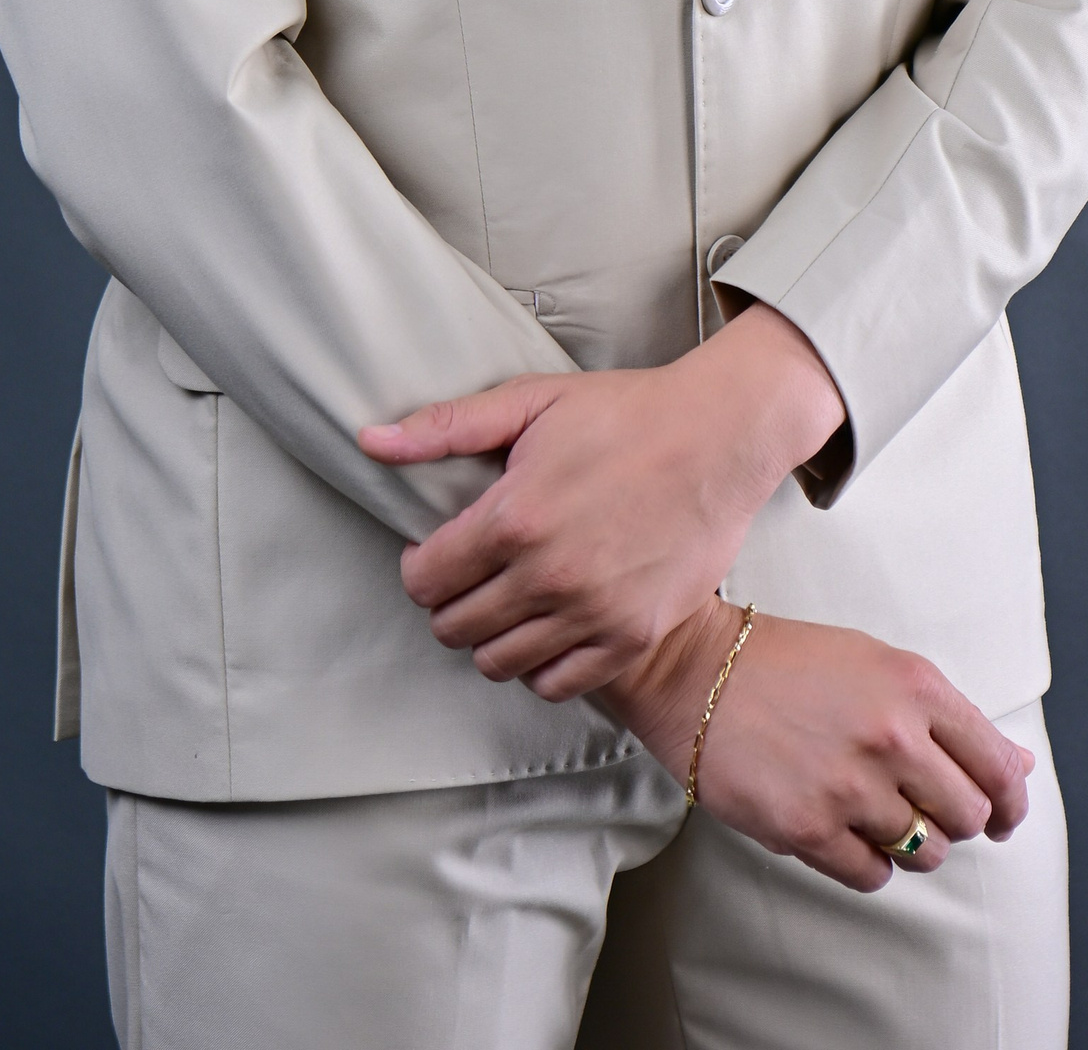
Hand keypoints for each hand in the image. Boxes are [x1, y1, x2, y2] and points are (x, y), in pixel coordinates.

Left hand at [357, 305, 844, 699]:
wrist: (719, 436)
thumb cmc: (624, 412)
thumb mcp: (531, 402)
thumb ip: (444, 427)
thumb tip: (369, 441)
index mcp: (513, 517)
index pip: (425, 579)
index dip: (419, 567)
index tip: (434, 554)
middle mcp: (547, 576)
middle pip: (455, 627)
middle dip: (450, 603)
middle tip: (470, 577)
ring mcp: (592, 613)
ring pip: (499, 663)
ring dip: (491, 637)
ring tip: (507, 602)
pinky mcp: (632, 637)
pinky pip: (558, 685)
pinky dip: (540, 665)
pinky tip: (547, 627)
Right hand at [609, 599, 1034, 893]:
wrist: (696, 671)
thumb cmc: (786, 663)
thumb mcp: (877, 664)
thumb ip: (948, 717)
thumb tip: (1016, 767)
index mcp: (915, 686)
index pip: (997, 767)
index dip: (1010, 801)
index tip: (1002, 815)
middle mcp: (891, 736)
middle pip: (967, 816)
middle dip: (956, 821)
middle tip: (926, 809)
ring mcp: (851, 786)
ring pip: (925, 852)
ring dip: (910, 843)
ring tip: (874, 813)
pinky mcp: (809, 828)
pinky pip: (874, 875)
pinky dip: (868, 862)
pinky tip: (844, 829)